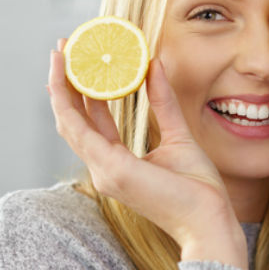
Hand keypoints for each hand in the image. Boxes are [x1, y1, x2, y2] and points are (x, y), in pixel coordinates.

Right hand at [48, 39, 247, 267]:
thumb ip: (163, 102)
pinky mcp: (111, 170)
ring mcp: (103, 171)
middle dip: (63, 83)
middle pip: (72, 120)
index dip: (80, 92)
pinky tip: (72, 76)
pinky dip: (71, 101)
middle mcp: (103, 168)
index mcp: (116, 163)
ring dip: (60, 86)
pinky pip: (81, 130)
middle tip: (62, 49)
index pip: (89, 123)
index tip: (78, 62)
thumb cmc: (198, 190)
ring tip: (60, 53)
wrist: (208, 221)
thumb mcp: (179, 135)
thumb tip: (154, 65)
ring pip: (68, 122)